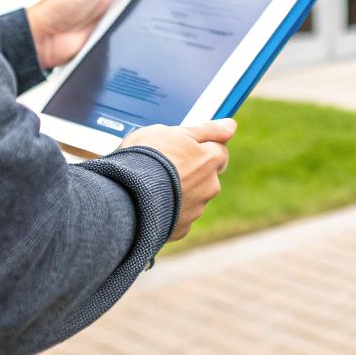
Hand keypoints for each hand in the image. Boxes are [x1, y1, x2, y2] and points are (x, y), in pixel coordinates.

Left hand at [27, 0, 145, 69]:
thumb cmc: (59, 7)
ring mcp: (109, 24)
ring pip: (136, 19)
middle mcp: (108, 5)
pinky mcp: (109, 42)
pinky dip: (133, 36)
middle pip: (138, 0)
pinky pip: (128, 38)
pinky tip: (138, 33)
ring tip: (151, 15)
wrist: (45, 39)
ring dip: (141, 18)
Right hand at [121, 119, 236, 241]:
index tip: (188, 148)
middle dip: (191, 172)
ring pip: (193, 197)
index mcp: (210, 160)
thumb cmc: (146, 158)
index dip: (203, 147)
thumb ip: (206, 130)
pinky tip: (150, 204)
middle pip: (207, 176)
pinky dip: (169, 211)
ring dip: (179, 192)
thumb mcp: (173, 132)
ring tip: (152, 187)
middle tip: (165, 167)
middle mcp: (210, 186)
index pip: (219, 150)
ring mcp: (197, 209)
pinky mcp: (181, 228)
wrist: (125, 196)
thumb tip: (230, 126)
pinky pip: (179, 217)